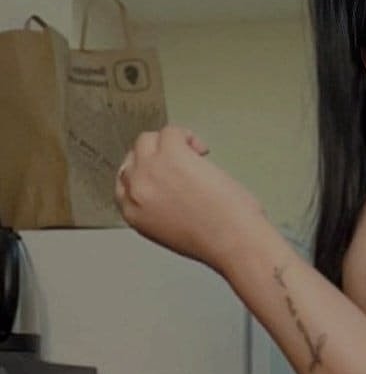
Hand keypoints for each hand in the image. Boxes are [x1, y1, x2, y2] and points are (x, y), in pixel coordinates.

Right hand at [115, 126, 265, 271]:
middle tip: (180, 163)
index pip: (124, 182)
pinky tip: (202, 150)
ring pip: (147, 140)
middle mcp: (136, 190)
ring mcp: (150, 169)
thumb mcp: (170, 232)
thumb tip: (165, 190)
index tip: (160, 170)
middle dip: (156, 157)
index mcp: (133, 214)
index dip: (144, 172)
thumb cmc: (215, 242)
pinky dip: (187, 137)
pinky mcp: (171, 154)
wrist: (231, 240)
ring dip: (169, 144)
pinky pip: (171, 131)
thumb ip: (157, 210)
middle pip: (134, 158)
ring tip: (193, 156)